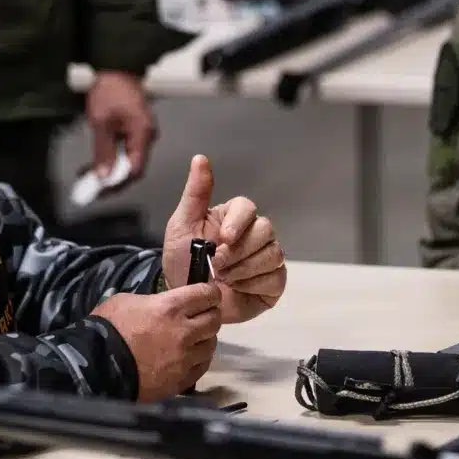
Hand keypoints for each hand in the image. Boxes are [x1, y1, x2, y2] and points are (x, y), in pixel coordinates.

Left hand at [86, 70, 154, 182]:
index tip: (99, 190)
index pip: (135, 169)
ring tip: (89, 176)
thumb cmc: (110, 88)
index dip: (117, 183)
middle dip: (112, 179)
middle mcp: (147, 135)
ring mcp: (142, 132)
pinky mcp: (135, 128)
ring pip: (128, 159)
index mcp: (143, 133)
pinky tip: (97, 162)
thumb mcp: (101, 122)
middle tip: (90, 187)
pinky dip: (112, 158)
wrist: (116, 65)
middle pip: (133, 167)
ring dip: (110, 169)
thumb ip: (104, 151)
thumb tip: (104, 175)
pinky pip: (126, 149)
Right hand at [90, 283, 220, 399]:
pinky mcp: (181, 380)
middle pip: (214, 319)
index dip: (210, 292)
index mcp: (171, 307)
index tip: (207, 293)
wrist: (98, 367)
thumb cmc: (107, 328)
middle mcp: (185, 331)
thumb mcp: (126, 301)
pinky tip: (190, 358)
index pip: (207, 294)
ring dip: (205, 338)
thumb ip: (151, 300)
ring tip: (195, 339)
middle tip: (202, 315)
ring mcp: (185, 358)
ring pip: (211, 344)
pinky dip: (199, 360)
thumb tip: (161, 304)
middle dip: (210, 314)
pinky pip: (202, 367)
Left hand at [163, 154, 286, 323]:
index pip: (248, 208)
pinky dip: (254, 284)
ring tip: (224, 278)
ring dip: (244, 269)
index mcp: (233, 217)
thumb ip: (195, 193)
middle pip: (265, 230)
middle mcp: (254, 234)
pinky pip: (276, 277)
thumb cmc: (182, 260)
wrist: (186, 300)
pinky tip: (237, 288)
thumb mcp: (182, 225)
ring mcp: (266, 258)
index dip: (238, 222)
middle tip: (217, 264)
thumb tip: (200, 158)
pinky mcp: (273, 282)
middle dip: (239, 251)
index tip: (222, 238)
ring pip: (272, 254)